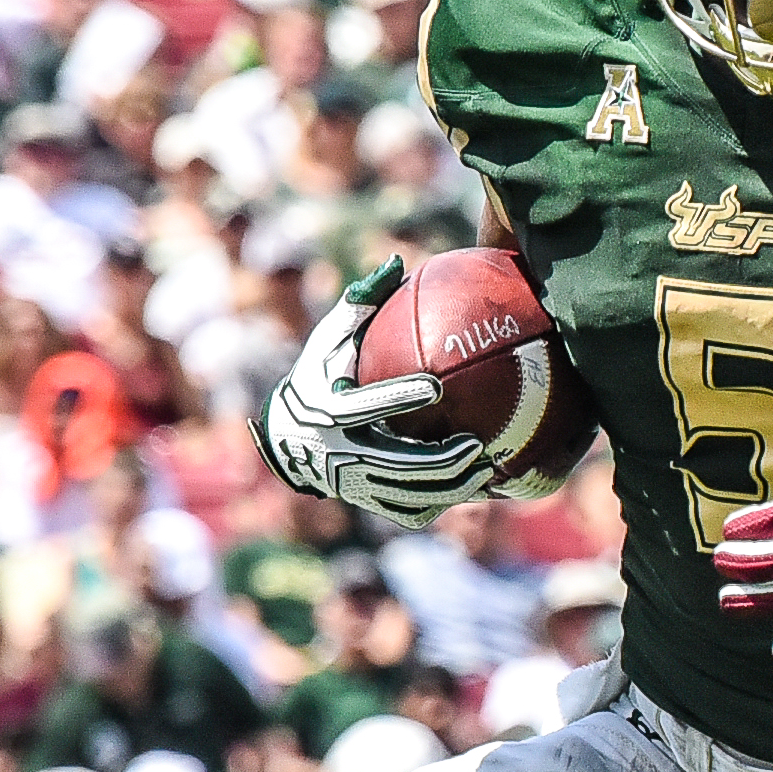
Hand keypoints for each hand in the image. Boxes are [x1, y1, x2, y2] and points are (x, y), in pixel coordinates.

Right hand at [259, 257, 505, 521]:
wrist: (286, 439)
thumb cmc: (317, 376)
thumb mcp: (329, 338)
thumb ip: (361, 303)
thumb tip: (397, 262)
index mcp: (329, 410)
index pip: (366, 406)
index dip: (399, 398)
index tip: (436, 387)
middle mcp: (339, 453)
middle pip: (393, 465)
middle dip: (436, 461)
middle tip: (477, 445)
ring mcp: (351, 484)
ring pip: (405, 495)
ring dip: (448, 488)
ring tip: (486, 472)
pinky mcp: (365, 503)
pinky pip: (407, 510)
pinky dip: (439, 503)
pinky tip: (472, 490)